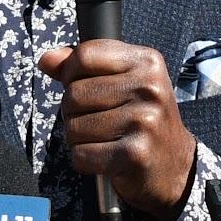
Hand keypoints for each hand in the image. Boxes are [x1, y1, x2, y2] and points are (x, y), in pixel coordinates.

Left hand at [38, 39, 198, 220]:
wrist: (174, 165)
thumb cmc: (142, 119)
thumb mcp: (123, 81)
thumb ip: (84, 66)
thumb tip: (47, 60)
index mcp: (148, 62)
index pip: (85, 55)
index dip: (70, 73)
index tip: (82, 87)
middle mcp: (150, 88)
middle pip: (74, 94)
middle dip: (74, 112)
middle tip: (98, 120)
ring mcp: (144, 121)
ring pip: (74, 127)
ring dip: (79, 139)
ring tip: (104, 139)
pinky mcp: (135, 154)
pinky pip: (81, 154)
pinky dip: (85, 160)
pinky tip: (106, 157)